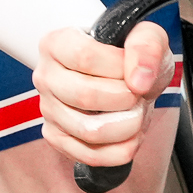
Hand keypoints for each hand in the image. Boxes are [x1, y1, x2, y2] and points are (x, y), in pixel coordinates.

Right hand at [34, 21, 174, 167]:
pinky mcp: (56, 138)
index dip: (120, 68)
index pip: (85, 57)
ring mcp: (48, 110)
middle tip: (139, 94)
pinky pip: (90, 156)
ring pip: (89, 131)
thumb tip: (139, 80)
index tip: (135, 70)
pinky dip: (121, 149)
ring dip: (127, 126)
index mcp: (56, 44)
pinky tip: (129, 133)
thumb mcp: (146, 36)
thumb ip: (146, 46)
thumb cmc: (129, 56)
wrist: (127, 80)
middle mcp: (46, 77)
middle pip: (85, 96)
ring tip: (136, 113)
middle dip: (126, 99)